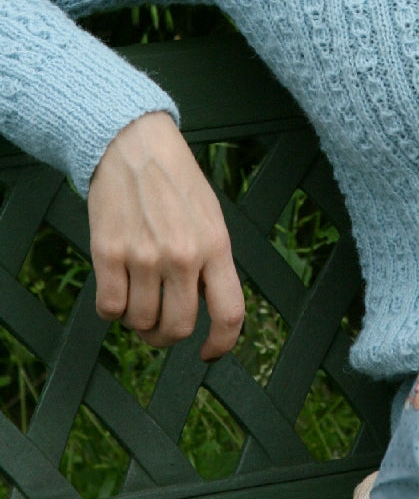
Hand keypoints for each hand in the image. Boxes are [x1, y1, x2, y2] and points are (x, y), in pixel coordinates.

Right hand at [87, 111, 244, 359]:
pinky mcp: (108, 253)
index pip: (229, 313)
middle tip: (161, 323)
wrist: (134, 145)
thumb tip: (206, 308)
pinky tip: (118, 286)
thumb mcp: (210, 216)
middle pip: (178, 327)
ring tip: (139, 296)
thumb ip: (212, 261)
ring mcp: (143, 256)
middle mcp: (182, 255)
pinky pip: (109, 309)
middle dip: (168, 335)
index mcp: (215, 245)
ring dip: (138, 320)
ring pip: (140, 323)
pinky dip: (112, 308)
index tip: (208, 352)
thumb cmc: (175, 180)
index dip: (221, 344)